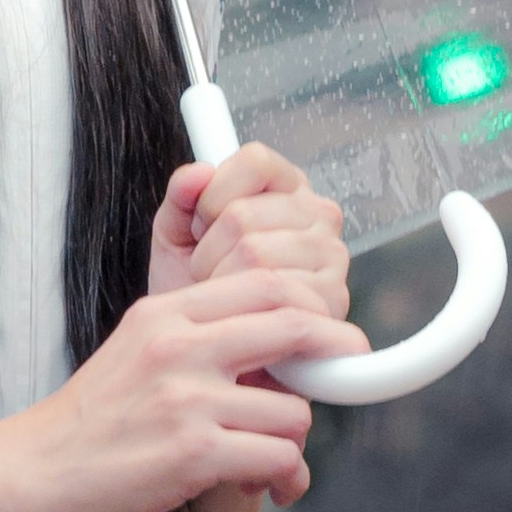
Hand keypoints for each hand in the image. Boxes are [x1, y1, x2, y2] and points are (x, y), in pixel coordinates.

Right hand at [0, 270, 364, 511]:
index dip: (312, 306)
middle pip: (294, 325)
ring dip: (293, 442)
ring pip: (294, 409)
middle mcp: (180, 346)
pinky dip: (282, 478)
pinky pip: (278, 457)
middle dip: (335, 351)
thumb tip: (278, 350)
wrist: (30, 472)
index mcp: (166, 313)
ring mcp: (188, 399)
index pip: (265, 282)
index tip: (329, 333)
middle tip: (346, 370)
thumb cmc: (88, 420)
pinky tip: (260, 488)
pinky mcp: (193, 454)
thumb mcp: (138, 350)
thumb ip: (201, 338)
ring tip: (269, 463)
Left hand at [153, 142, 351, 332]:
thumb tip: (196, 173)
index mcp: (288, 189)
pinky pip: (273, 292)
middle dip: (208, 250)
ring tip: (226, 294)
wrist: (211, 350)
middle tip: (211, 271)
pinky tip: (245, 316)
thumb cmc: (200, 293)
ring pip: (254, 252)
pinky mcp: (333, 299)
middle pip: (245, 213)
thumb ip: (181, 197)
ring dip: (222, 281)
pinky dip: (244, 308)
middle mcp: (319, 215)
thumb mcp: (178, 237)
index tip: (204, 224)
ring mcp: (331, 256)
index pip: (255, 161)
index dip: (214, 195)